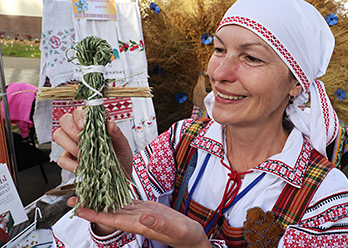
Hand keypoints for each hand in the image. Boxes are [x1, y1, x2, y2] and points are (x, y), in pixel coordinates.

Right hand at [53, 107, 132, 176]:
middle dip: (73, 131)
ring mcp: (72, 145)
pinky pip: (61, 158)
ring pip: (58, 135)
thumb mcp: (123, 146)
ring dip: (71, 145)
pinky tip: (82, 166)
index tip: (85, 126)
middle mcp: (80, 132)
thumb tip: (110, 124)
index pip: (79, 111)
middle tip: (84, 141)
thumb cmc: (121, 158)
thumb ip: (117, 135)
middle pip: (64, 121)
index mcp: (94, 124)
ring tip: (85, 154)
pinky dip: (71, 163)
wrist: (119, 176)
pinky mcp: (69, 160)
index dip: (79, 116)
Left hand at [68, 197, 210, 247]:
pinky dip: (117, 196)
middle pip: (109, 212)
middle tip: (73, 199)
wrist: (192, 237)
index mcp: (140, 224)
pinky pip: (128, 202)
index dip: (95, 214)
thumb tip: (143, 217)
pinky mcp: (147, 209)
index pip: (112, 219)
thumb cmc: (186, 235)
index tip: (79, 209)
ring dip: (101, 200)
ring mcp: (140, 214)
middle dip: (91, 206)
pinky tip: (110, 192)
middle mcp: (136, 220)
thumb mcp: (175, 228)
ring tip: (87, 193)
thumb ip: (160, 223)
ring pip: (116, 206)